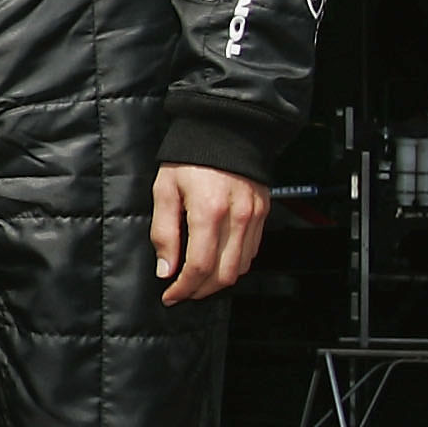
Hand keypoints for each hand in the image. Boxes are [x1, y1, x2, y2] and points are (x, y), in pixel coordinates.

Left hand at [152, 164, 268, 303]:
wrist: (225, 131)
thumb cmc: (190, 157)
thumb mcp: (164, 191)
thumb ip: (164, 233)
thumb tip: (166, 269)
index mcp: (209, 211)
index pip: (199, 265)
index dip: (183, 288)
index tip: (170, 295)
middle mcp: (237, 217)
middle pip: (224, 274)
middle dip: (201, 291)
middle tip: (182, 293)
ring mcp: (254, 217)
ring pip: (241, 267)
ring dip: (218, 281)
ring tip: (196, 281)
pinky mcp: (263, 214)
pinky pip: (252, 251)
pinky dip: (234, 264)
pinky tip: (216, 262)